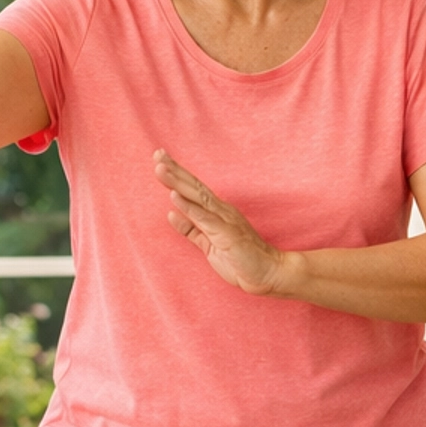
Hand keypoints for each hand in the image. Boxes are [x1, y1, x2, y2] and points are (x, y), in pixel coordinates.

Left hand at [155, 150, 295, 296]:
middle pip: (193, 187)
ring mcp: (224, 220)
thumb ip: (190, 229)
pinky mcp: (227, 233)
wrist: (268, 272)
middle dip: (174, 170)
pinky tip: (173, 196)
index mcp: (216, 212)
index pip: (193, 189)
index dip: (176, 174)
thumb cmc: (240, 259)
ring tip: (160, 168)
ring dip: (177, 182)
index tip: (160, 159)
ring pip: (197, 197)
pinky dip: (188, 206)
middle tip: (157, 154)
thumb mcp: (208, 243)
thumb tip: (170, 214)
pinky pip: (204, 218)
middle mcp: (220, 211)